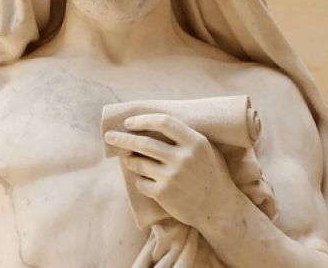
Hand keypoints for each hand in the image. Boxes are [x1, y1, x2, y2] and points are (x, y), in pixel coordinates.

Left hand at [104, 113, 240, 229]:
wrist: (218, 207)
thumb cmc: (211, 173)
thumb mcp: (205, 149)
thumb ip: (183, 136)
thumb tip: (150, 123)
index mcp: (196, 142)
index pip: (163, 122)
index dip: (143, 120)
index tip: (129, 122)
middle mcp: (184, 158)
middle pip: (143, 142)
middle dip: (122, 138)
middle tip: (109, 136)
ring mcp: (173, 176)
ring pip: (138, 163)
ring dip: (130, 160)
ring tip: (129, 159)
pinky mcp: (164, 194)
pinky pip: (141, 182)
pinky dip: (140, 180)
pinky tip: (145, 180)